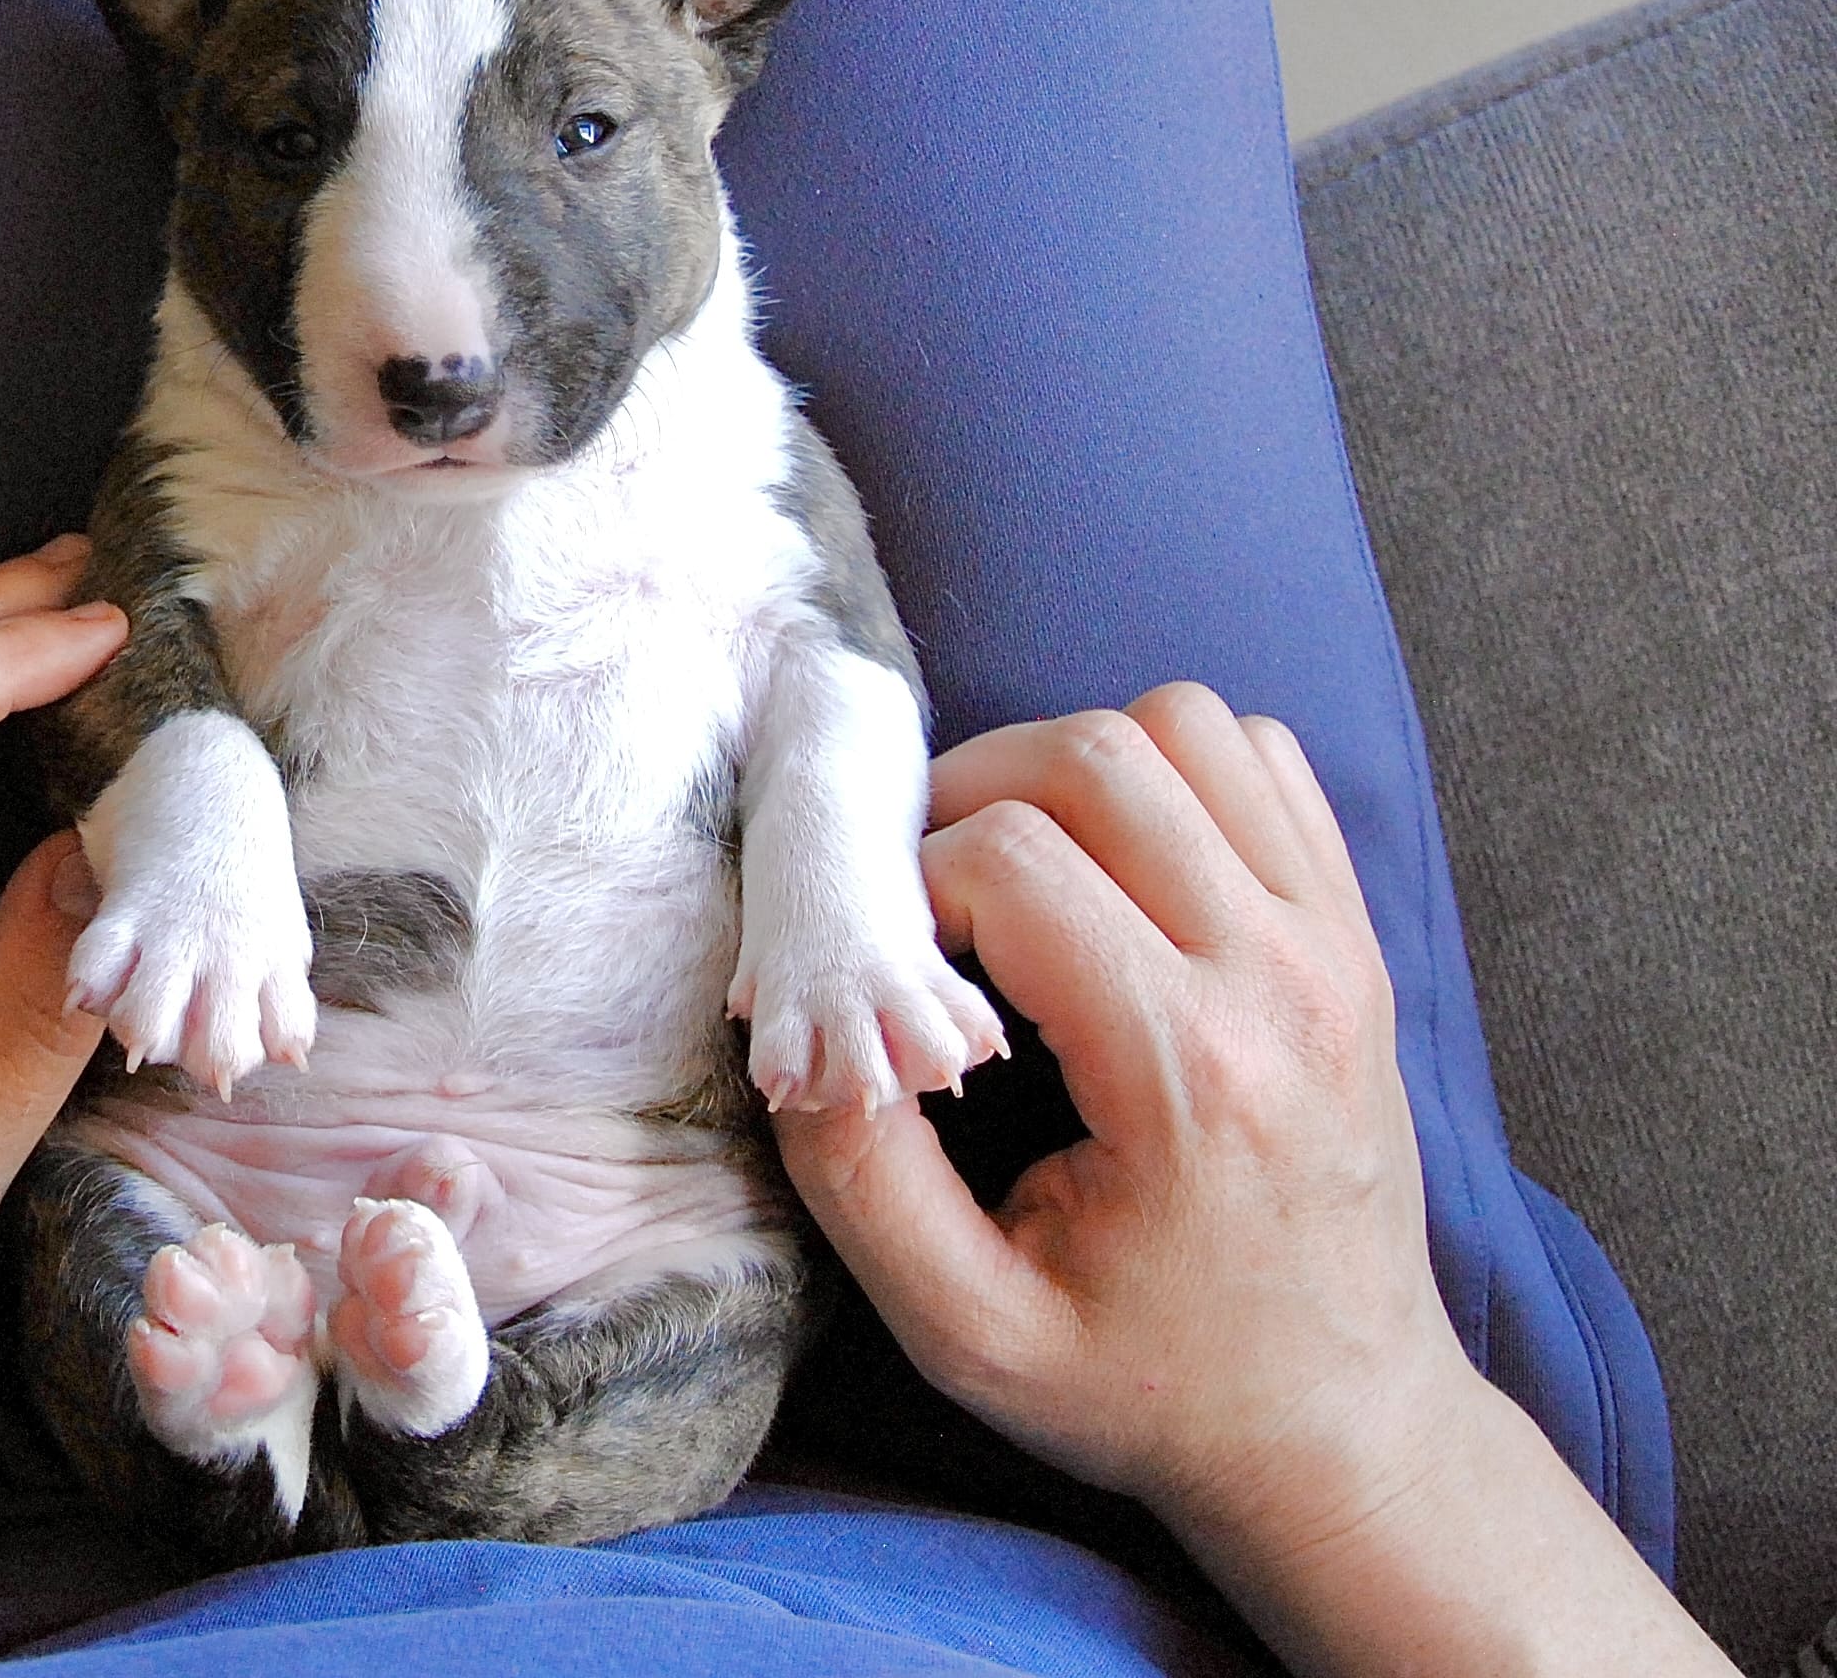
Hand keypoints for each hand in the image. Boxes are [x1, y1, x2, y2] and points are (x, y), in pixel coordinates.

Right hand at [777, 684, 1468, 1539]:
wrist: (1340, 1430)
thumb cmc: (1146, 1384)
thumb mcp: (967, 1332)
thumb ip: (859, 1178)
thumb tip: (798, 1033)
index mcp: (1186, 1071)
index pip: (1012, 858)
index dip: (910, 885)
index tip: (891, 971)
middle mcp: (1279, 977)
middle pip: (1096, 756)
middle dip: (974, 792)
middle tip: (930, 888)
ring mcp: (1337, 940)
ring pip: (1184, 724)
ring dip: (1072, 761)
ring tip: (1018, 861)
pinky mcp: (1357, 930)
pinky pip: (1260, 756)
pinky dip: (1170, 769)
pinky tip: (1117, 861)